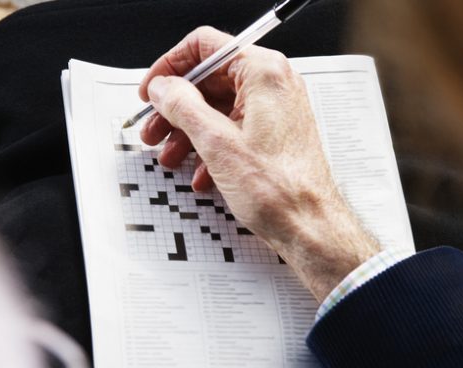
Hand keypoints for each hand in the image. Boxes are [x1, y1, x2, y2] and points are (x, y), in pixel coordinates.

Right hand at [139, 27, 379, 301]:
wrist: (309, 227)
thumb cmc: (280, 190)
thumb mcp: (216, 143)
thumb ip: (182, 106)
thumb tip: (164, 88)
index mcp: (264, 73)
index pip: (206, 46)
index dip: (170, 66)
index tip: (152, 89)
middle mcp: (275, 85)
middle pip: (210, 80)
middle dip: (176, 108)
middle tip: (154, 128)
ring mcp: (277, 111)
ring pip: (219, 109)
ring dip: (189, 132)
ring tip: (171, 155)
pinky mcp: (276, 135)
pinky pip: (235, 129)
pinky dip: (211, 148)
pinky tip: (199, 172)